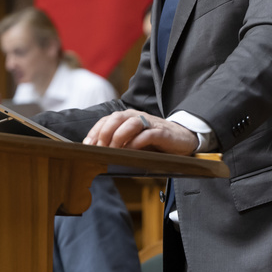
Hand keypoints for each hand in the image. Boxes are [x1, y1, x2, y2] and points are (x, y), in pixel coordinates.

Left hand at [83, 109, 199, 154]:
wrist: (183, 139)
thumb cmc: (155, 142)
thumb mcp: (134, 141)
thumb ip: (120, 144)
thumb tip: (100, 154)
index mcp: (128, 118)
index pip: (107, 120)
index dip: (95, 131)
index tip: (88, 145)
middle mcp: (137, 117)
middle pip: (116, 118)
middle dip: (104, 133)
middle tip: (99, 148)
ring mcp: (150, 123)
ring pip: (130, 123)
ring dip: (118, 137)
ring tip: (113, 150)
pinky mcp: (162, 133)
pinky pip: (147, 135)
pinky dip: (137, 143)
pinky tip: (131, 152)